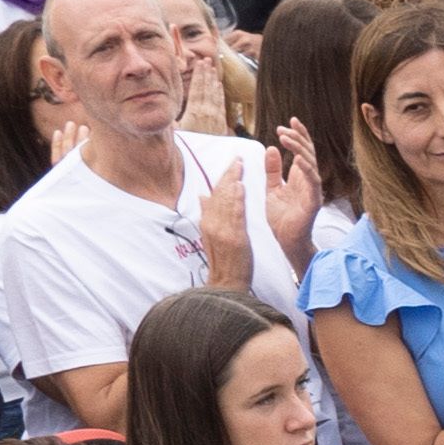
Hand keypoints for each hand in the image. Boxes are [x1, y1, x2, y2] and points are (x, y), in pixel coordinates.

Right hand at [192, 157, 254, 288]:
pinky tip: (241, 187)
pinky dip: (236, 200)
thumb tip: (202, 196)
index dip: (223, 179)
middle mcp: (211, 224)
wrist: (227, 284)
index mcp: (208, 222)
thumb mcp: (214, 236)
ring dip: (232, 182)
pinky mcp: (233, 238)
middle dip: (228, 175)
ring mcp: (221, 231)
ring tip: (239, 167)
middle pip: (219, 194)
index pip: (214, 195)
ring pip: (225, 201)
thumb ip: (209, 215)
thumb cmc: (226, 262)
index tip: (231, 165)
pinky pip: (234, 215)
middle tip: (238, 159)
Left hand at [260, 123, 324, 267]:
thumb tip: (272, 148)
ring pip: (310, 163)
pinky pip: (313, 181)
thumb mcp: (272, 188)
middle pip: (308, 152)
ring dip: (299, 148)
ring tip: (286, 138)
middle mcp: (309, 180)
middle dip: (296, 138)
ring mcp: (313, 189)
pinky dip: (306, 169)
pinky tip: (297, 158)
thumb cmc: (282, 217)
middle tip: (282, 129)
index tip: (290, 121)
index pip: (303, 150)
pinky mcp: (313, 201)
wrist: (286, 239)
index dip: (299, 135)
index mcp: (300, 176)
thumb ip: (273, 170)